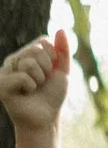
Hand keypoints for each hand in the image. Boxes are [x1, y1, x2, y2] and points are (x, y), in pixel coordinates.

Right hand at [1, 26, 68, 147]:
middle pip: (36, 50)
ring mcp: (6, 71)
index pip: (42, 41)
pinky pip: (22, 77)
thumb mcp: (62, 71)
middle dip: (47, 68)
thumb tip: (60, 29)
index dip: (53, 56)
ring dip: (39, 79)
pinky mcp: (2, 84)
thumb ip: (63, 50)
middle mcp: (14, 60)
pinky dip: (31, 86)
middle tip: (42, 82)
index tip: (51, 71)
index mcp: (26, 54)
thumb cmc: (52, 95)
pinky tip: (25, 93)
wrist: (46, 118)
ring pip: (28, 63)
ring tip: (34, 88)